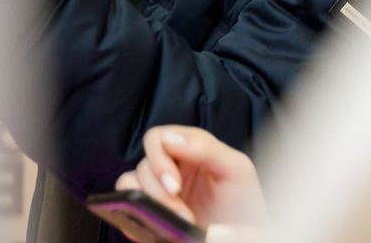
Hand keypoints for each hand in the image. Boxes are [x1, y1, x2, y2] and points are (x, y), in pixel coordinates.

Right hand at [111, 126, 270, 242]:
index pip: (159, 138)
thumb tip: (172, 139)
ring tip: (175, 222)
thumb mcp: (237, 170)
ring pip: (129, 183)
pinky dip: (134, 215)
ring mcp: (158, 191)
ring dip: (148, 203)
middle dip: (158, 190)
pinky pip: (127, 208)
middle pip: (143, 164)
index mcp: (189, 150)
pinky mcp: (149, 214)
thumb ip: (208, 148)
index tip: (174, 186)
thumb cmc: (243, 203)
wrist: (243, 236)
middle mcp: (170, 167)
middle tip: (179, 211)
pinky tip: (158, 228)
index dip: (159, 159)